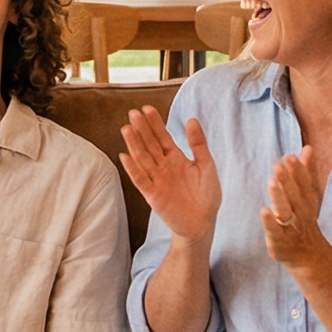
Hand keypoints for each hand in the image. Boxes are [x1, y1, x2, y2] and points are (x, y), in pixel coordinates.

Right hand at [119, 106, 220, 243]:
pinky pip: (141, 180)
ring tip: (126, 129)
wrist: (203, 223)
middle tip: (133, 113)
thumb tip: (191, 119)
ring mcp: (156, 180)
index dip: (155, 123)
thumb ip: (198, 144)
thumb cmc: (206, 195)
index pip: (162, 137)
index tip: (147, 109)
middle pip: (150, 145)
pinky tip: (125, 156)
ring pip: (142, 159)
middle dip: (142, 129)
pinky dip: (133, 169)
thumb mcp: (207, 166)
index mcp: (176, 158)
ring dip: (134, 145)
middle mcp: (163, 167)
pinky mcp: (153, 196)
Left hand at [258, 152, 331, 268]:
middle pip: (295, 195)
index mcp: (307, 201)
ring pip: (285, 211)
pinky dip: (270, 223)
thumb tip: (308, 147)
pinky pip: (275, 232)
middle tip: (279, 164)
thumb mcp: (308, 197)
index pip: (305, 183)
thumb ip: (307, 172)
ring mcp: (291, 228)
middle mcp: (301, 213)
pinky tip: (263, 211)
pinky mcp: (281, 243)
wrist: (310, 257)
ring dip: (279, 196)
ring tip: (271, 181)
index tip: (291, 156)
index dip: (299, 170)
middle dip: (287, 179)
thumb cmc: (304, 220)